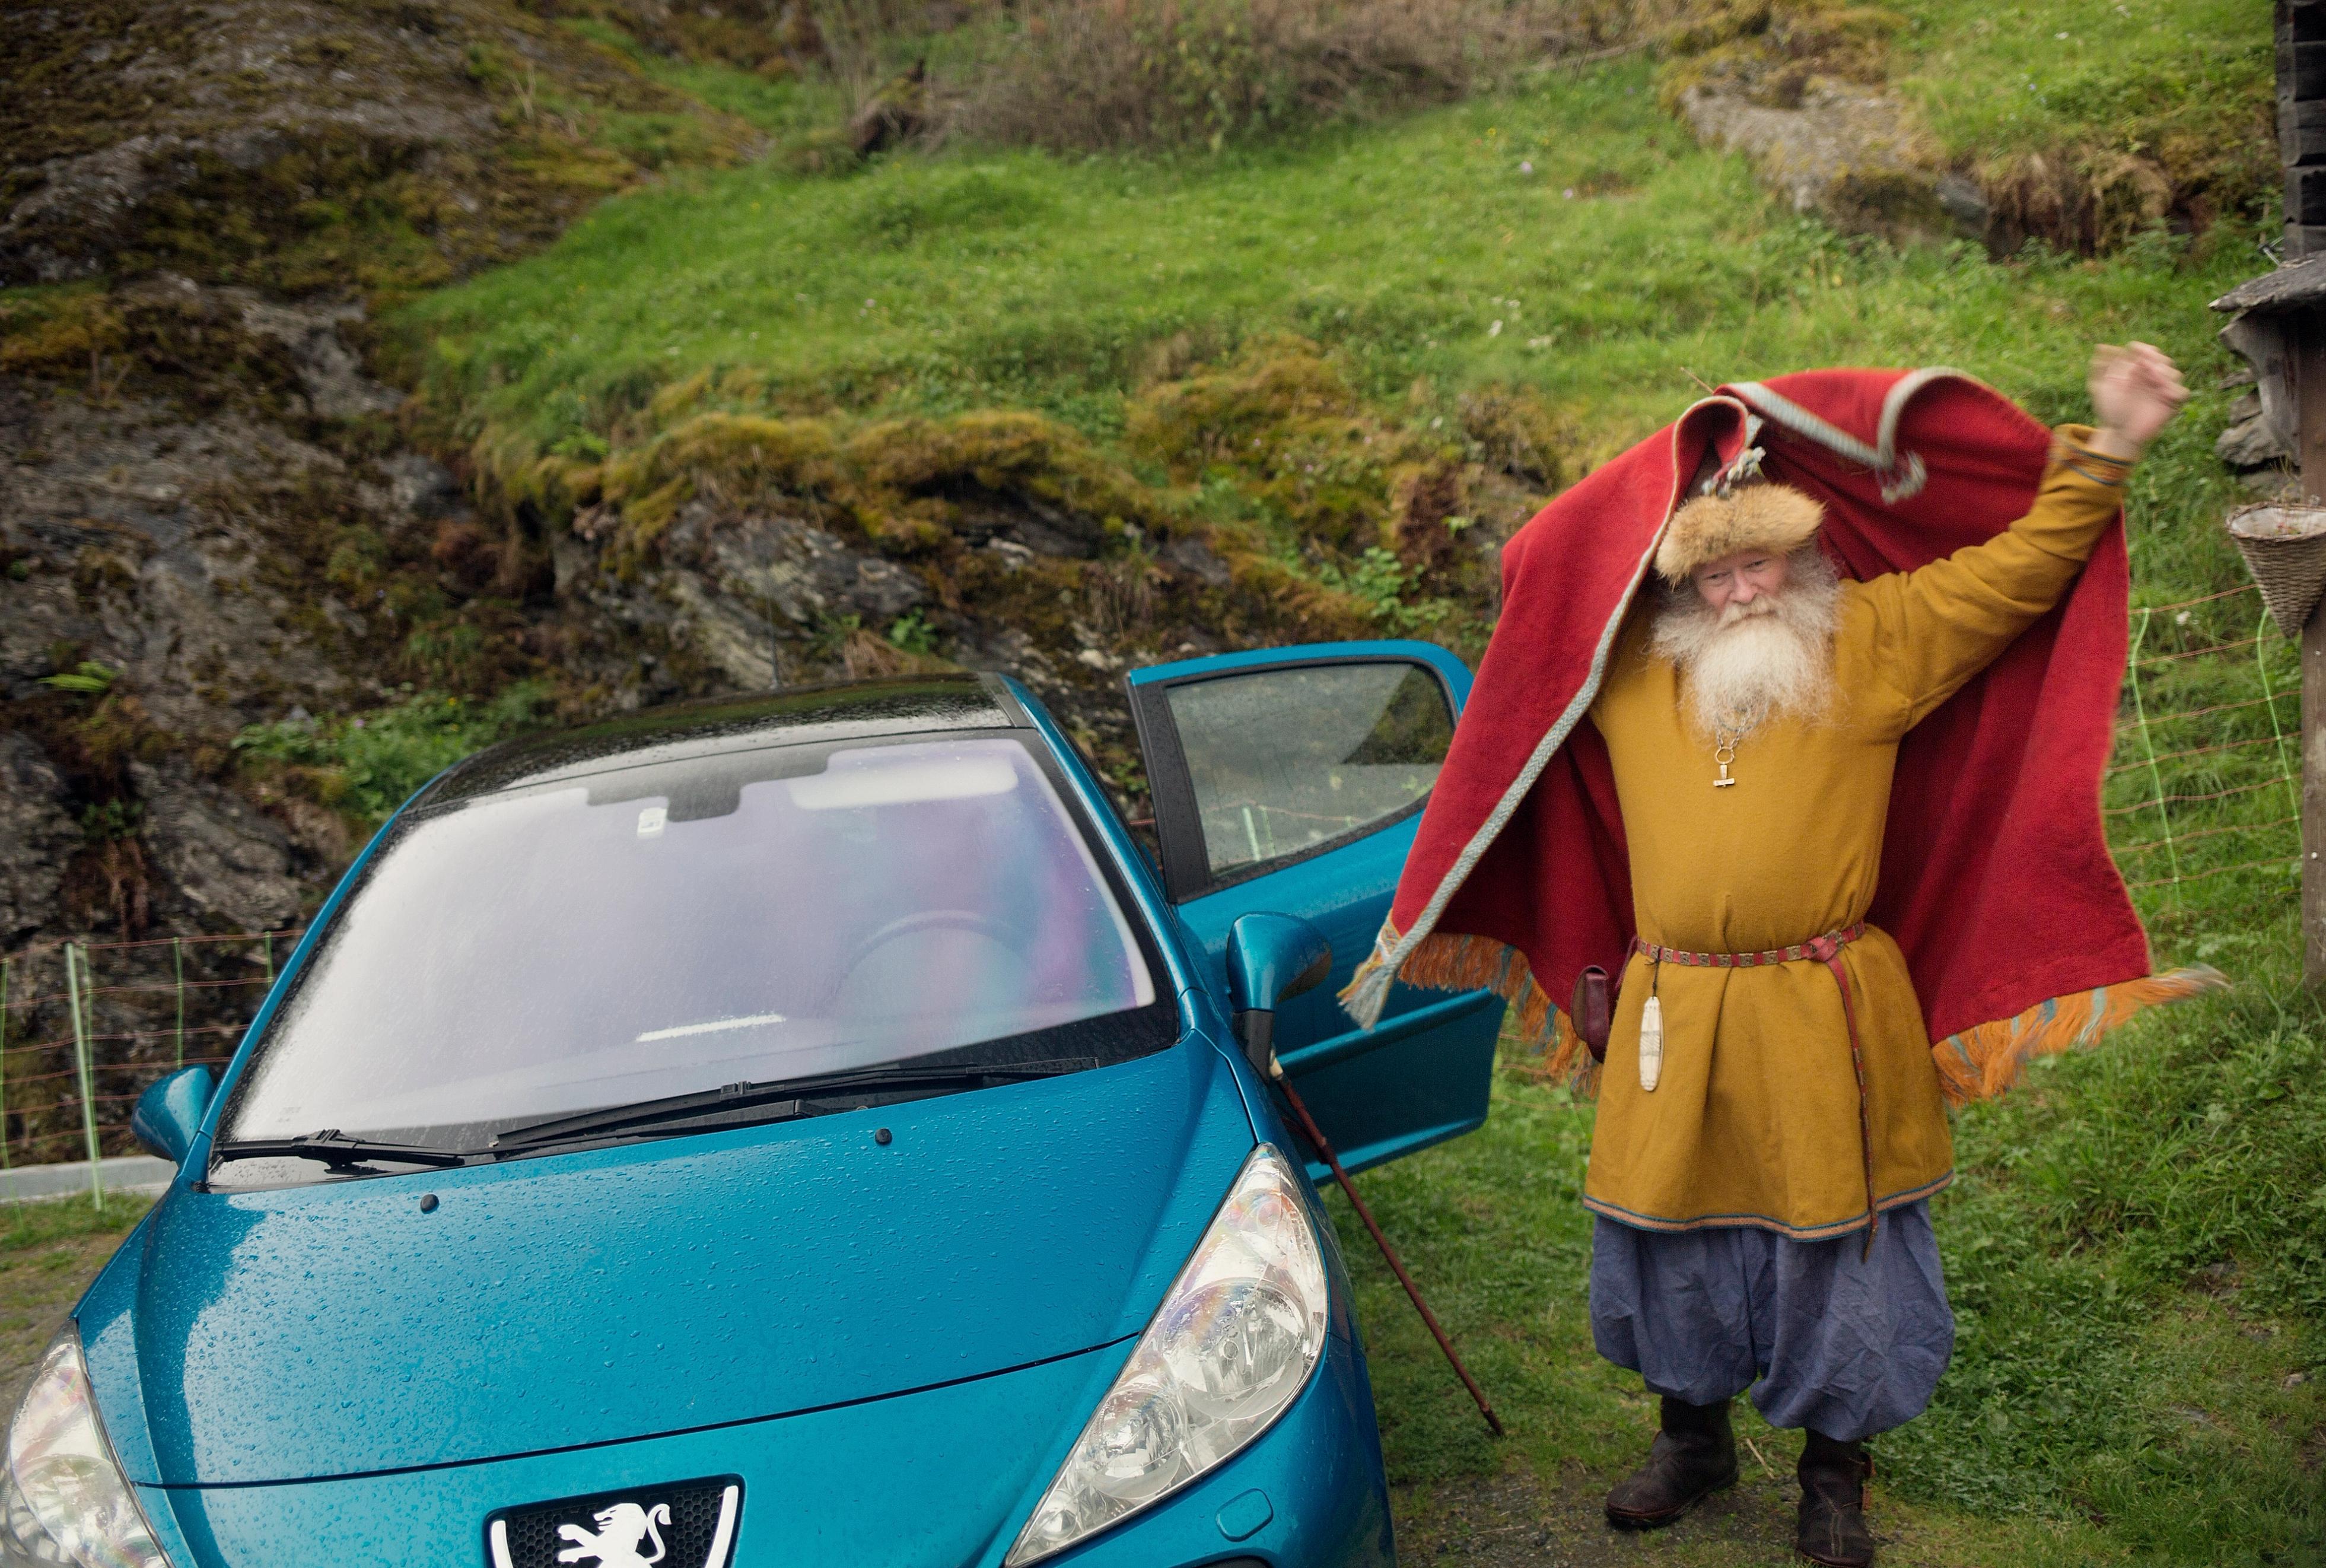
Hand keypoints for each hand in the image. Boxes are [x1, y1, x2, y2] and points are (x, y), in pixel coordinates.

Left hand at [2086, 342, 2187, 459]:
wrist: (2118, 432)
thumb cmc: (2110, 410)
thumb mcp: (2100, 388)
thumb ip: (2100, 368)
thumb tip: (2100, 346)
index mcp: (2139, 370)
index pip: (2147, 352)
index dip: (2144, 349)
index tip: (2135, 350)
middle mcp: (2153, 377)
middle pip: (2163, 360)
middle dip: (2155, 360)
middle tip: (2145, 366)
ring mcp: (2163, 389)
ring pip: (2175, 374)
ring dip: (2165, 374)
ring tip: (2155, 379)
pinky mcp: (2171, 403)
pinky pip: (2182, 393)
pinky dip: (2177, 391)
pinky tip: (2165, 394)